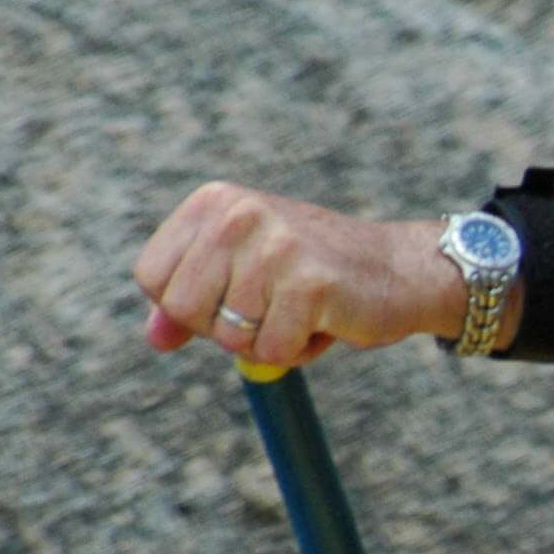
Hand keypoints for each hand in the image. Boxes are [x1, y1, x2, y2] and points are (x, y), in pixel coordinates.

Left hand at [133, 183, 481, 369]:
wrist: (401, 269)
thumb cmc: (317, 274)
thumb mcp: (246, 275)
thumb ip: (195, 300)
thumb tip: (156, 339)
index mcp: (214, 202)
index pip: (152, 278)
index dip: (189, 306)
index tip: (235, 296)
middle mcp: (238, 214)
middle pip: (183, 309)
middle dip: (226, 328)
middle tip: (272, 306)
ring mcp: (274, 246)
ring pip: (230, 337)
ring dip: (270, 341)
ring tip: (305, 311)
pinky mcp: (309, 282)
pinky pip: (272, 351)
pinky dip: (298, 351)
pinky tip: (326, 321)